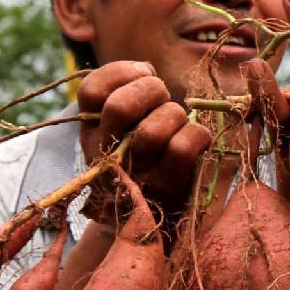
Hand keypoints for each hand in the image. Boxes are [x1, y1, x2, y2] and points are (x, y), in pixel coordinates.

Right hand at [76, 61, 211, 206]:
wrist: (152, 220)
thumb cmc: (144, 157)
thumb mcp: (125, 123)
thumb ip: (130, 90)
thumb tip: (146, 69)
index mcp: (91, 130)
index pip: (91, 91)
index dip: (122, 72)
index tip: (143, 74)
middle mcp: (105, 153)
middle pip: (120, 106)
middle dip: (152, 90)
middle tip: (163, 99)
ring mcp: (134, 175)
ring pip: (153, 129)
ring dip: (174, 115)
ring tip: (178, 122)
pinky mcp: (166, 190)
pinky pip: (182, 148)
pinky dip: (198, 134)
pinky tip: (198, 140)